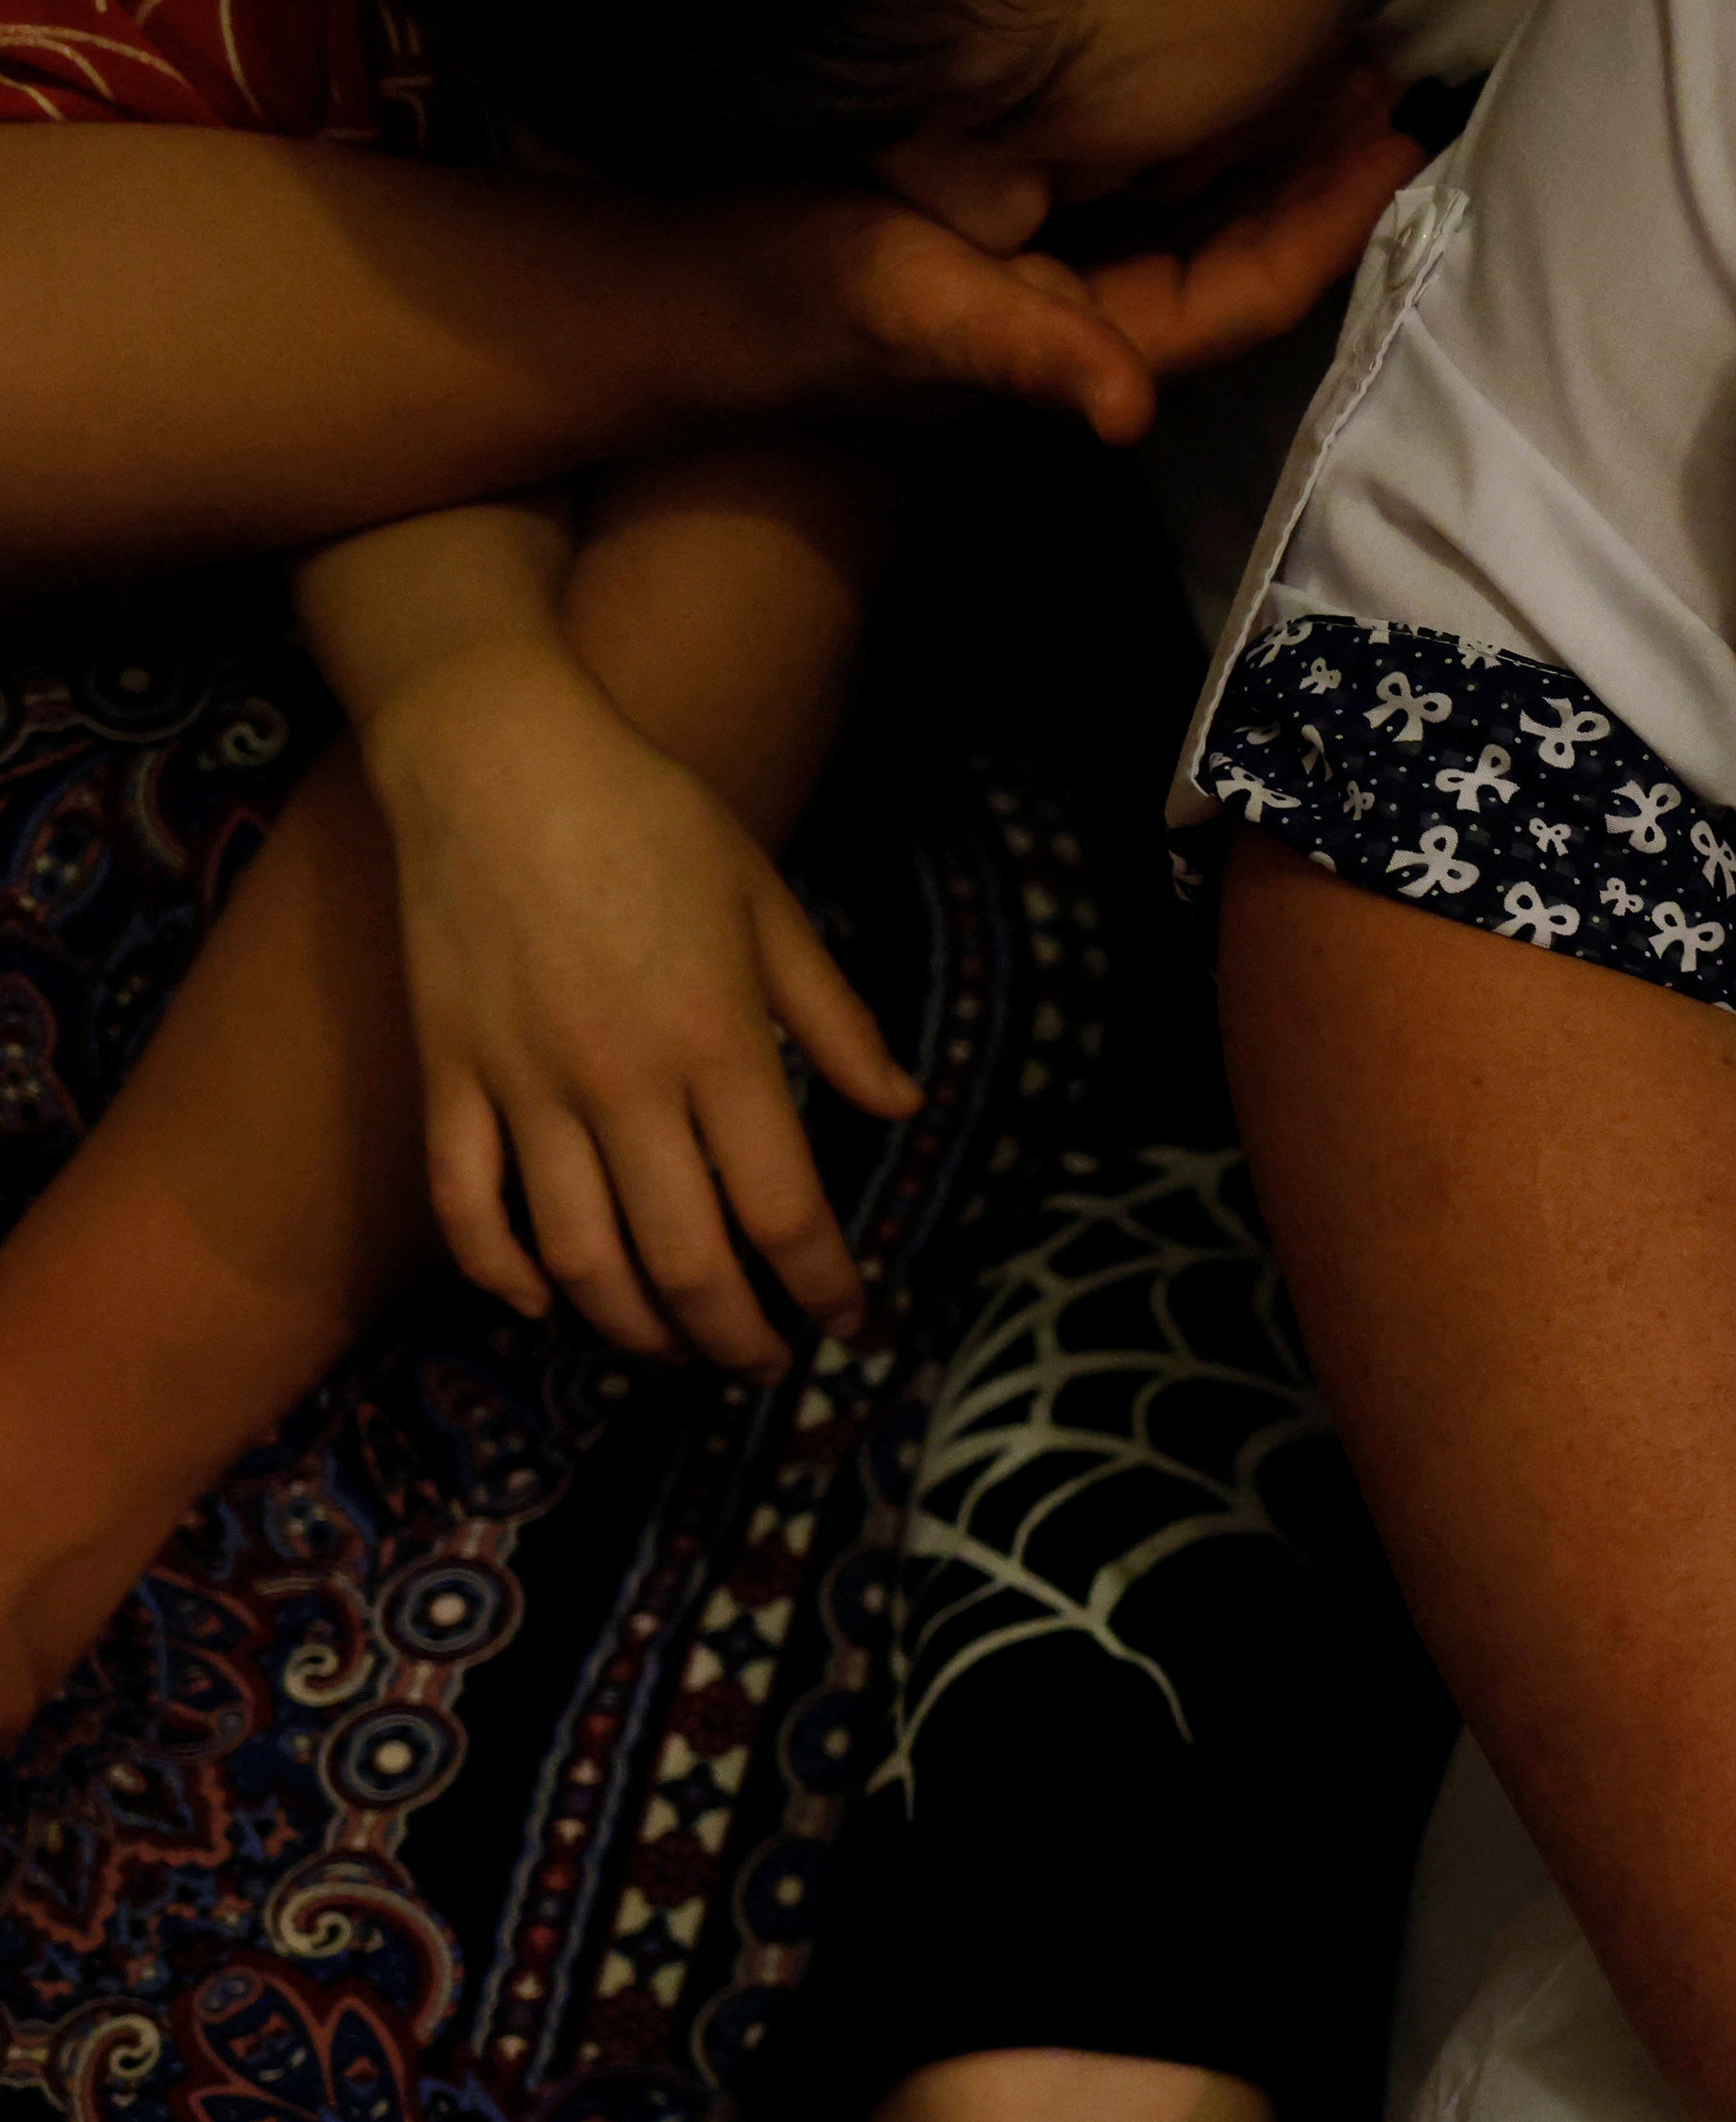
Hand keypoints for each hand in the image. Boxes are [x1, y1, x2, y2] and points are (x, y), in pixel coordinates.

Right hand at [365, 640, 921, 1371]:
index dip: (824, 1287)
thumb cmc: (653, 821)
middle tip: (766, 1362)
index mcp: (718, 1045)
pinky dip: (499, 1270)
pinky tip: (541, 1302)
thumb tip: (903, 1104)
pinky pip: (464, 1201)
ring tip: (674, 1349)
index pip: (783, 1210)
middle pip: (686, 1261)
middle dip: (737, 1336)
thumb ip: (836, 1019)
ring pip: (577, 1255)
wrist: (499, 759)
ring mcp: (523, 1084)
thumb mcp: (772, 909)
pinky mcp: (447, 1072)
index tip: (849, 1324)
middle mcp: (621, 1084)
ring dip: (632, 1326)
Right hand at [763, 72, 1421, 445]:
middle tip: (1390, 81)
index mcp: (1097, 343)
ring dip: (1280, 141)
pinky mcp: (1030, 218)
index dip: (1328, 223)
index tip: (1393, 146)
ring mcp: (1069, 264)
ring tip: (1347, 62)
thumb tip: (1122, 408)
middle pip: (1251, 245)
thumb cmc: (796, 300)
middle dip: (1324, 173)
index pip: (1250, 289)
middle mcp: (1103, 310)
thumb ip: (1018, 354)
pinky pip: (1149, 172)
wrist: (695, 289)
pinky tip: (1241, 71)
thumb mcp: (905, 311)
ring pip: (1211, 205)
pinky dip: (1205, 125)